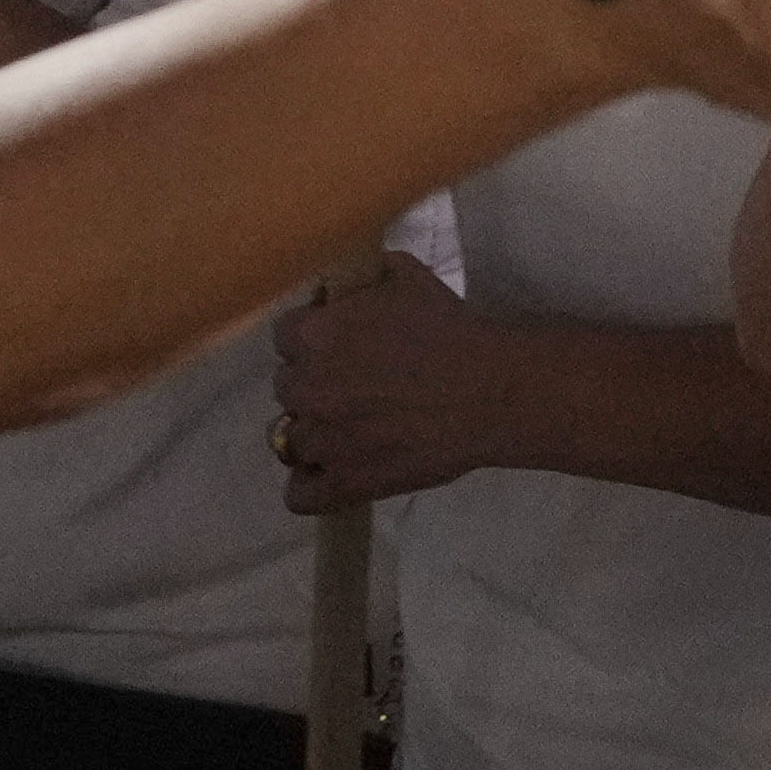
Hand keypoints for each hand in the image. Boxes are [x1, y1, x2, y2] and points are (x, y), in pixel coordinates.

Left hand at [266, 251, 492, 508]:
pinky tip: (331, 473)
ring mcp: (322, 440)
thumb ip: (367, 275)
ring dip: (314, 431)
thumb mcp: (407, 278)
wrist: (488, 391)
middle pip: (285, 387)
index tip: (336, 343)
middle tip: (350, 385)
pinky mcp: (343, 483)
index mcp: (315, 334)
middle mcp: (307, 387)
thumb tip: (349, 277)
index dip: (309, 339)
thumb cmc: (450, 329)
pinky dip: (309, 485)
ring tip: (348, 429)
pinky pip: (298, 494)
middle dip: (313, 383)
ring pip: (288, 438)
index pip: (283, 336)